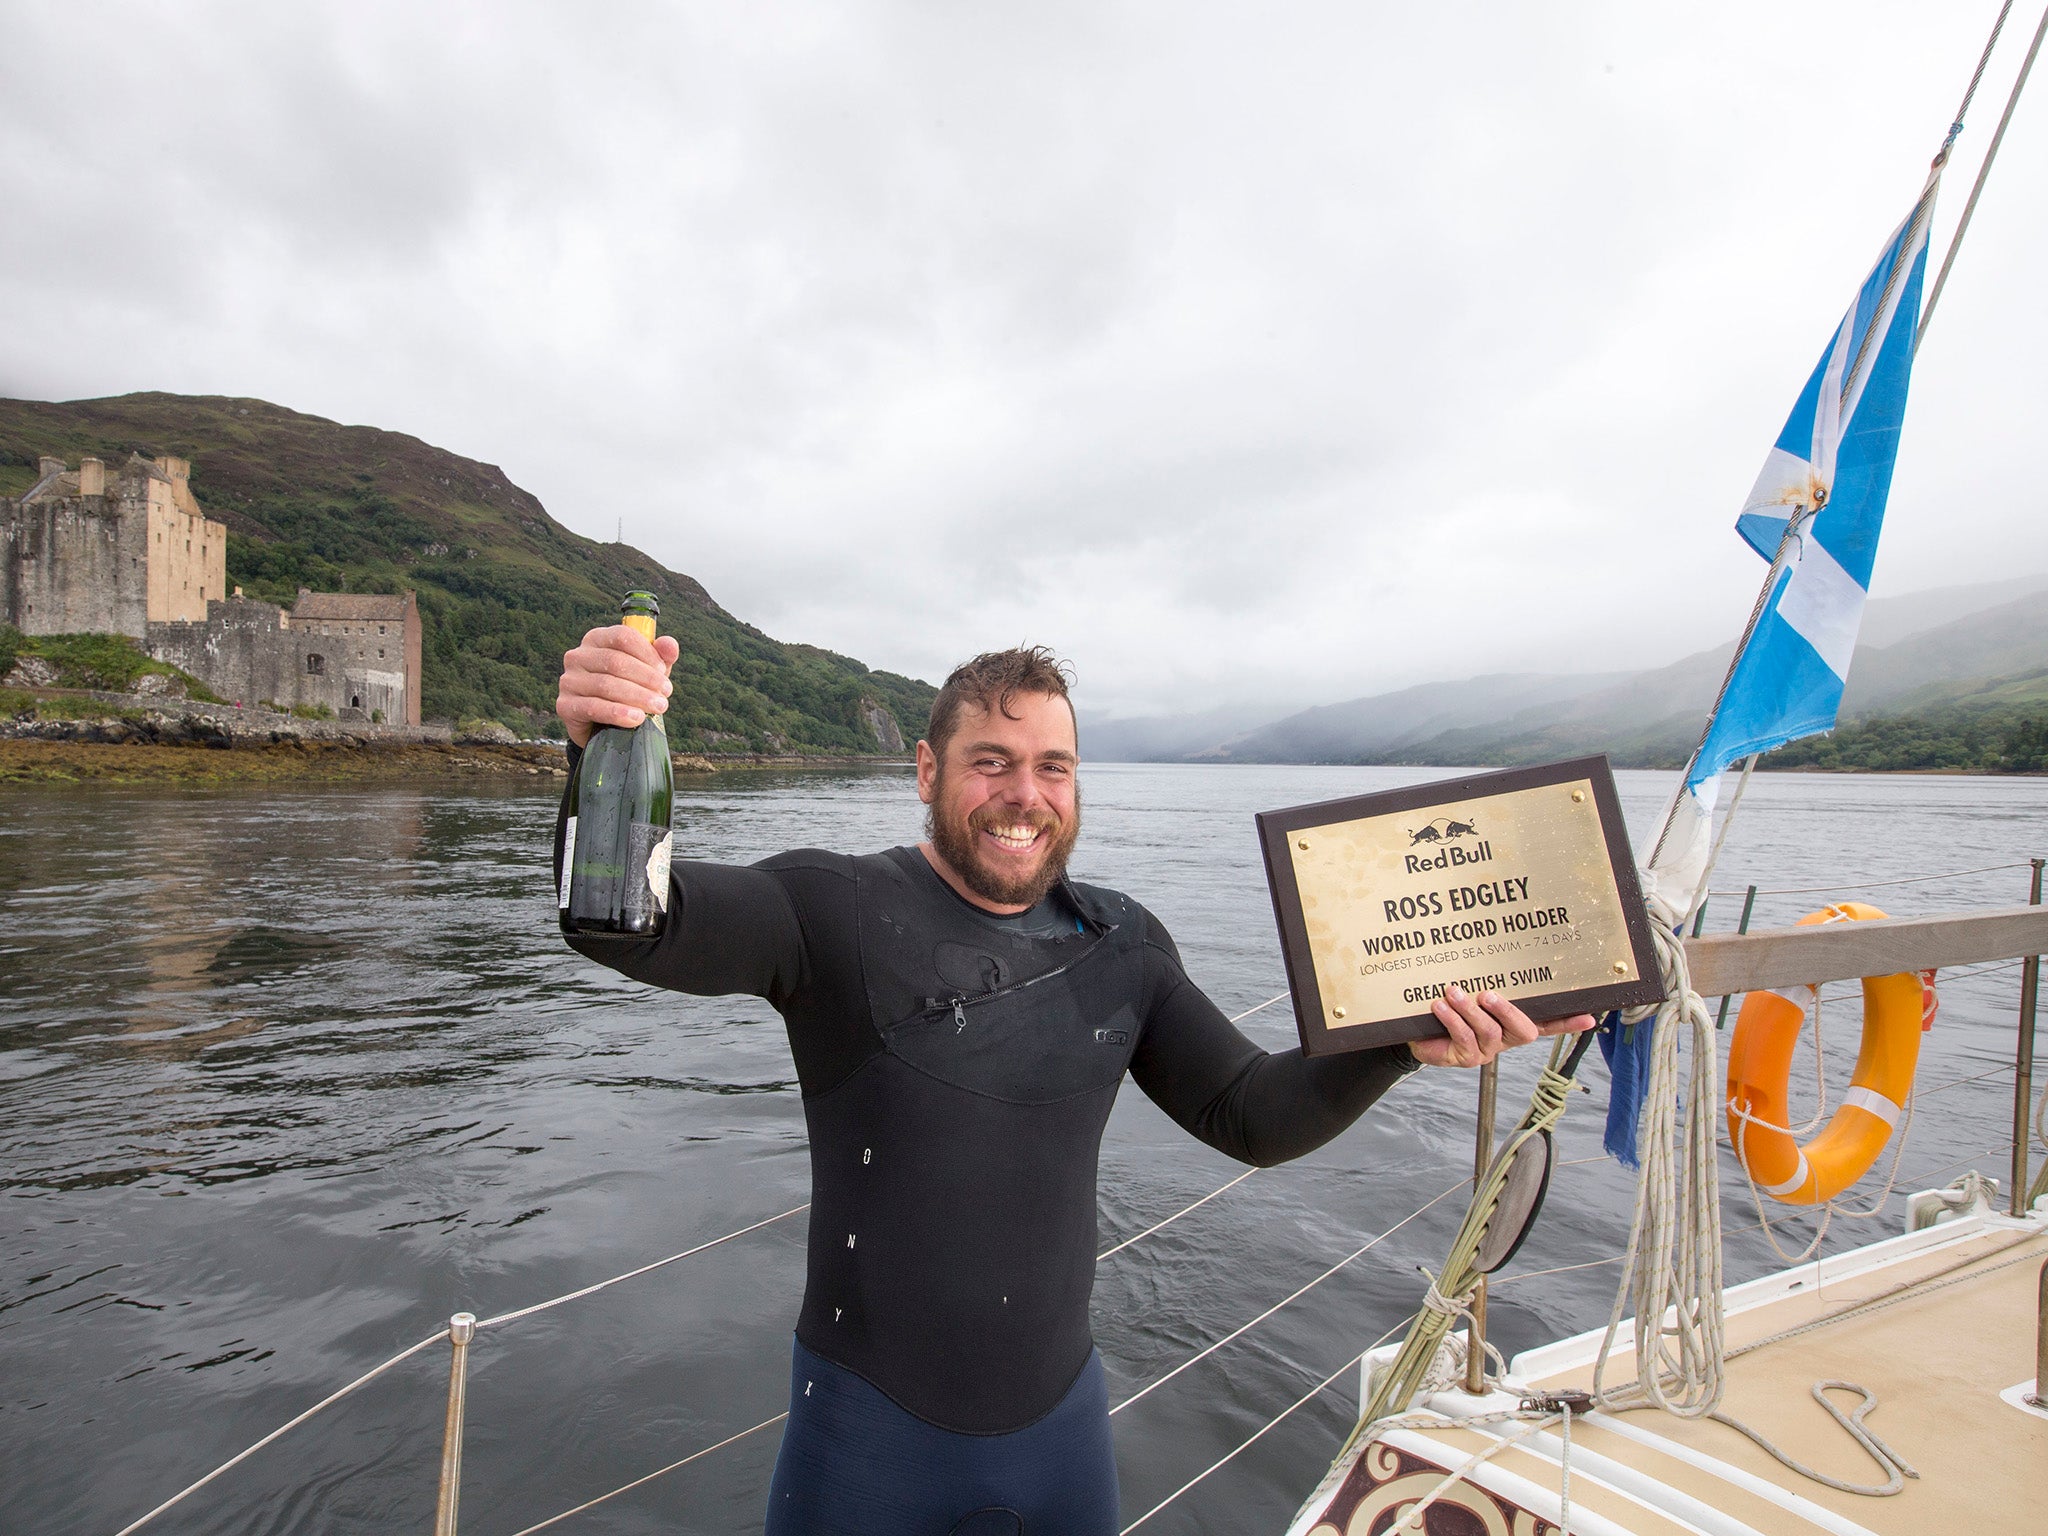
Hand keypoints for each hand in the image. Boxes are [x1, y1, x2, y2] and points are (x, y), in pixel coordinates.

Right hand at [556, 624, 679, 747]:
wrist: (603, 724)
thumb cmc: (628, 689)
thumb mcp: (647, 671)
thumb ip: (660, 656)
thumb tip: (669, 645)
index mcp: (597, 639)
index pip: (622, 636)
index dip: (646, 653)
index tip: (663, 671)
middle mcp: (578, 656)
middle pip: (615, 661)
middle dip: (646, 679)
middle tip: (665, 694)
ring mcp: (569, 680)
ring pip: (606, 685)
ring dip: (637, 697)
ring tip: (658, 707)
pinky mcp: (565, 705)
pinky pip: (593, 707)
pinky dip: (618, 713)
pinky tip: (636, 719)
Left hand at [1406, 987, 1596, 1069]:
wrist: (1420, 1033)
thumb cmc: (1450, 1009)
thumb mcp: (1469, 993)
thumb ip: (1486, 980)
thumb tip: (1488, 950)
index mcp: (1513, 1023)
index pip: (1547, 1023)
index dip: (1567, 1022)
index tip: (1588, 1017)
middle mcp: (1505, 1038)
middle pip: (1523, 1031)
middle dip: (1507, 1011)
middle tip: (1487, 995)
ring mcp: (1487, 1050)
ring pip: (1489, 1031)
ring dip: (1470, 1010)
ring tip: (1454, 992)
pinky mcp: (1466, 1057)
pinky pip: (1464, 1038)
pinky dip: (1452, 1019)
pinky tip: (1440, 1006)